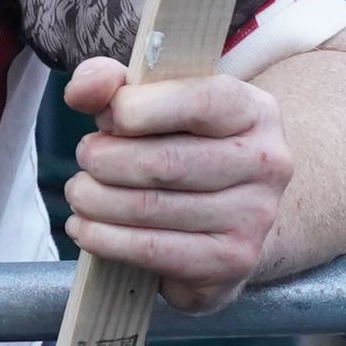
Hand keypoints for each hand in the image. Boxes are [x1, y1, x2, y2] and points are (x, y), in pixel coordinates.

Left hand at [61, 58, 293, 316]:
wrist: (229, 215)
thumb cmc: (183, 146)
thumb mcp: (156, 100)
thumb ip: (113, 83)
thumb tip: (82, 91)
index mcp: (254, 111)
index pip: (197, 102)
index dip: (136, 108)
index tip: (105, 117)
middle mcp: (266, 164)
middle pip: (166, 162)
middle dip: (105, 159)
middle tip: (85, 157)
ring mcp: (254, 218)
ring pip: (151, 208)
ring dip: (95, 201)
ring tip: (80, 193)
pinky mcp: (230, 262)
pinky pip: (151, 250)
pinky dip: (103, 239)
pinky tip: (84, 228)